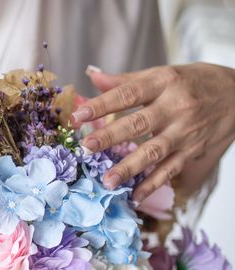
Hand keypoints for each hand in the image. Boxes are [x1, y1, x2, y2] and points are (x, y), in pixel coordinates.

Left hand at [72, 63, 234, 201]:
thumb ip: (125, 80)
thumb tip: (92, 76)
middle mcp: (176, 107)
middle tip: (86, 148)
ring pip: (154, 152)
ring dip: (129, 168)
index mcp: (164, 83)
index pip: (128, 94)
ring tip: (107, 181)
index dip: (101, 105)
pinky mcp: (193, 151)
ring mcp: (185, 131)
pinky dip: (152, 184)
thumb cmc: (193, 82)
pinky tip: (134, 196)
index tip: (77, 116)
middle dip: (110, 137)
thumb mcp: (163, 74)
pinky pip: (170, 170)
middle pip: (138, 124)